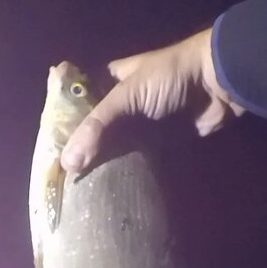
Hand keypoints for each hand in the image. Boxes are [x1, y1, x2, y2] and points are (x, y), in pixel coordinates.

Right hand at [61, 26, 245, 173]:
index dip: (63, 125)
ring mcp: (141, 124)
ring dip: (102, 164)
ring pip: (115, 147)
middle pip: (95, 131)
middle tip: (62, 178)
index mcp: (110, 82)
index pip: (78, 104)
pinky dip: (124, 172)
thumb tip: (67, 164)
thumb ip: (96, 127)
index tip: (49, 151)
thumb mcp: (126, 95)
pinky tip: (108, 189)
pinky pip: (136, 159)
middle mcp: (122, 103)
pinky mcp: (160, 143)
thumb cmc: (169, 77)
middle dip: (82, 151)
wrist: (217, 84)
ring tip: (80, 189)